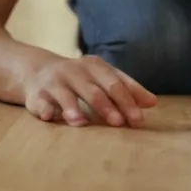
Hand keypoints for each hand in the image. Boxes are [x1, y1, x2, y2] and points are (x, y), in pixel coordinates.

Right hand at [23, 55, 156, 126]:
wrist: (38, 71)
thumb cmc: (81, 78)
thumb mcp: (104, 78)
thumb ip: (127, 89)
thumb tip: (152, 102)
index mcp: (96, 67)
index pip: (115, 84)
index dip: (127, 102)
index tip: (138, 120)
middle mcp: (76, 72)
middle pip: (94, 91)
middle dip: (107, 107)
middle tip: (119, 123)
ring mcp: (55, 82)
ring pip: (66, 95)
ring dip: (74, 109)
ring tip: (83, 123)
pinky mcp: (37, 95)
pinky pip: (41, 102)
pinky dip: (45, 109)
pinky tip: (50, 116)